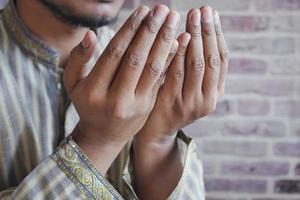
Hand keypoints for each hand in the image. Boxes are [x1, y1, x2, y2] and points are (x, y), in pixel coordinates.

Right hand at [63, 5, 179, 172]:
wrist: (104, 135)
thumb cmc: (87, 104)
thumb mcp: (73, 84)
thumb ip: (78, 59)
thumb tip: (90, 34)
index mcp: (93, 91)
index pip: (114, 54)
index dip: (130, 30)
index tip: (143, 11)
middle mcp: (116, 99)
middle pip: (136, 59)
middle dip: (151, 31)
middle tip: (162, 9)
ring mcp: (135, 105)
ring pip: (152, 68)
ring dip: (164, 42)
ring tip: (172, 19)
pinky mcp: (148, 106)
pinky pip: (161, 79)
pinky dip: (170, 59)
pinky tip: (178, 42)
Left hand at [136, 6, 228, 142]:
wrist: (155, 131)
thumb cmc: (171, 102)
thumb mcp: (189, 87)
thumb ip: (195, 67)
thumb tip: (196, 33)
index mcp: (215, 93)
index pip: (222, 59)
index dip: (218, 35)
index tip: (213, 14)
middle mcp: (208, 99)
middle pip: (211, 59)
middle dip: (208, 31)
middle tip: (203, 9)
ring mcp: (191, 103)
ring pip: (197, 64)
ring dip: (196, 37)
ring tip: (193, 15)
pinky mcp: (172, 103)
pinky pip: (177, 73)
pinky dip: (179, 53)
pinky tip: (178, 36)